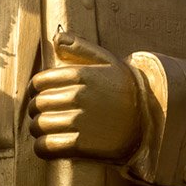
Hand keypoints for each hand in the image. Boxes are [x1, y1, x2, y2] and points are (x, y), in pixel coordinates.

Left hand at [25, 32, 140, 161]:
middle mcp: (78, 96)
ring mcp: (80, 121)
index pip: (39, 82)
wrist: (151, 118)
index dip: (34, 90)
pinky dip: (42, 147)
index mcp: (80, 75)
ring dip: (37, 129)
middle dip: (35, 110)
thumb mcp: (108, 61)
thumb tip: (56, 38)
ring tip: (44, 129)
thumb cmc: (126, 88)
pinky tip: (48, 144)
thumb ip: (80, 47)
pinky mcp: (82, 145)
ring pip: (39, 125)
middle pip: (37, 104)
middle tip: (41, 114)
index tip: (38, 96)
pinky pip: (47, 146)